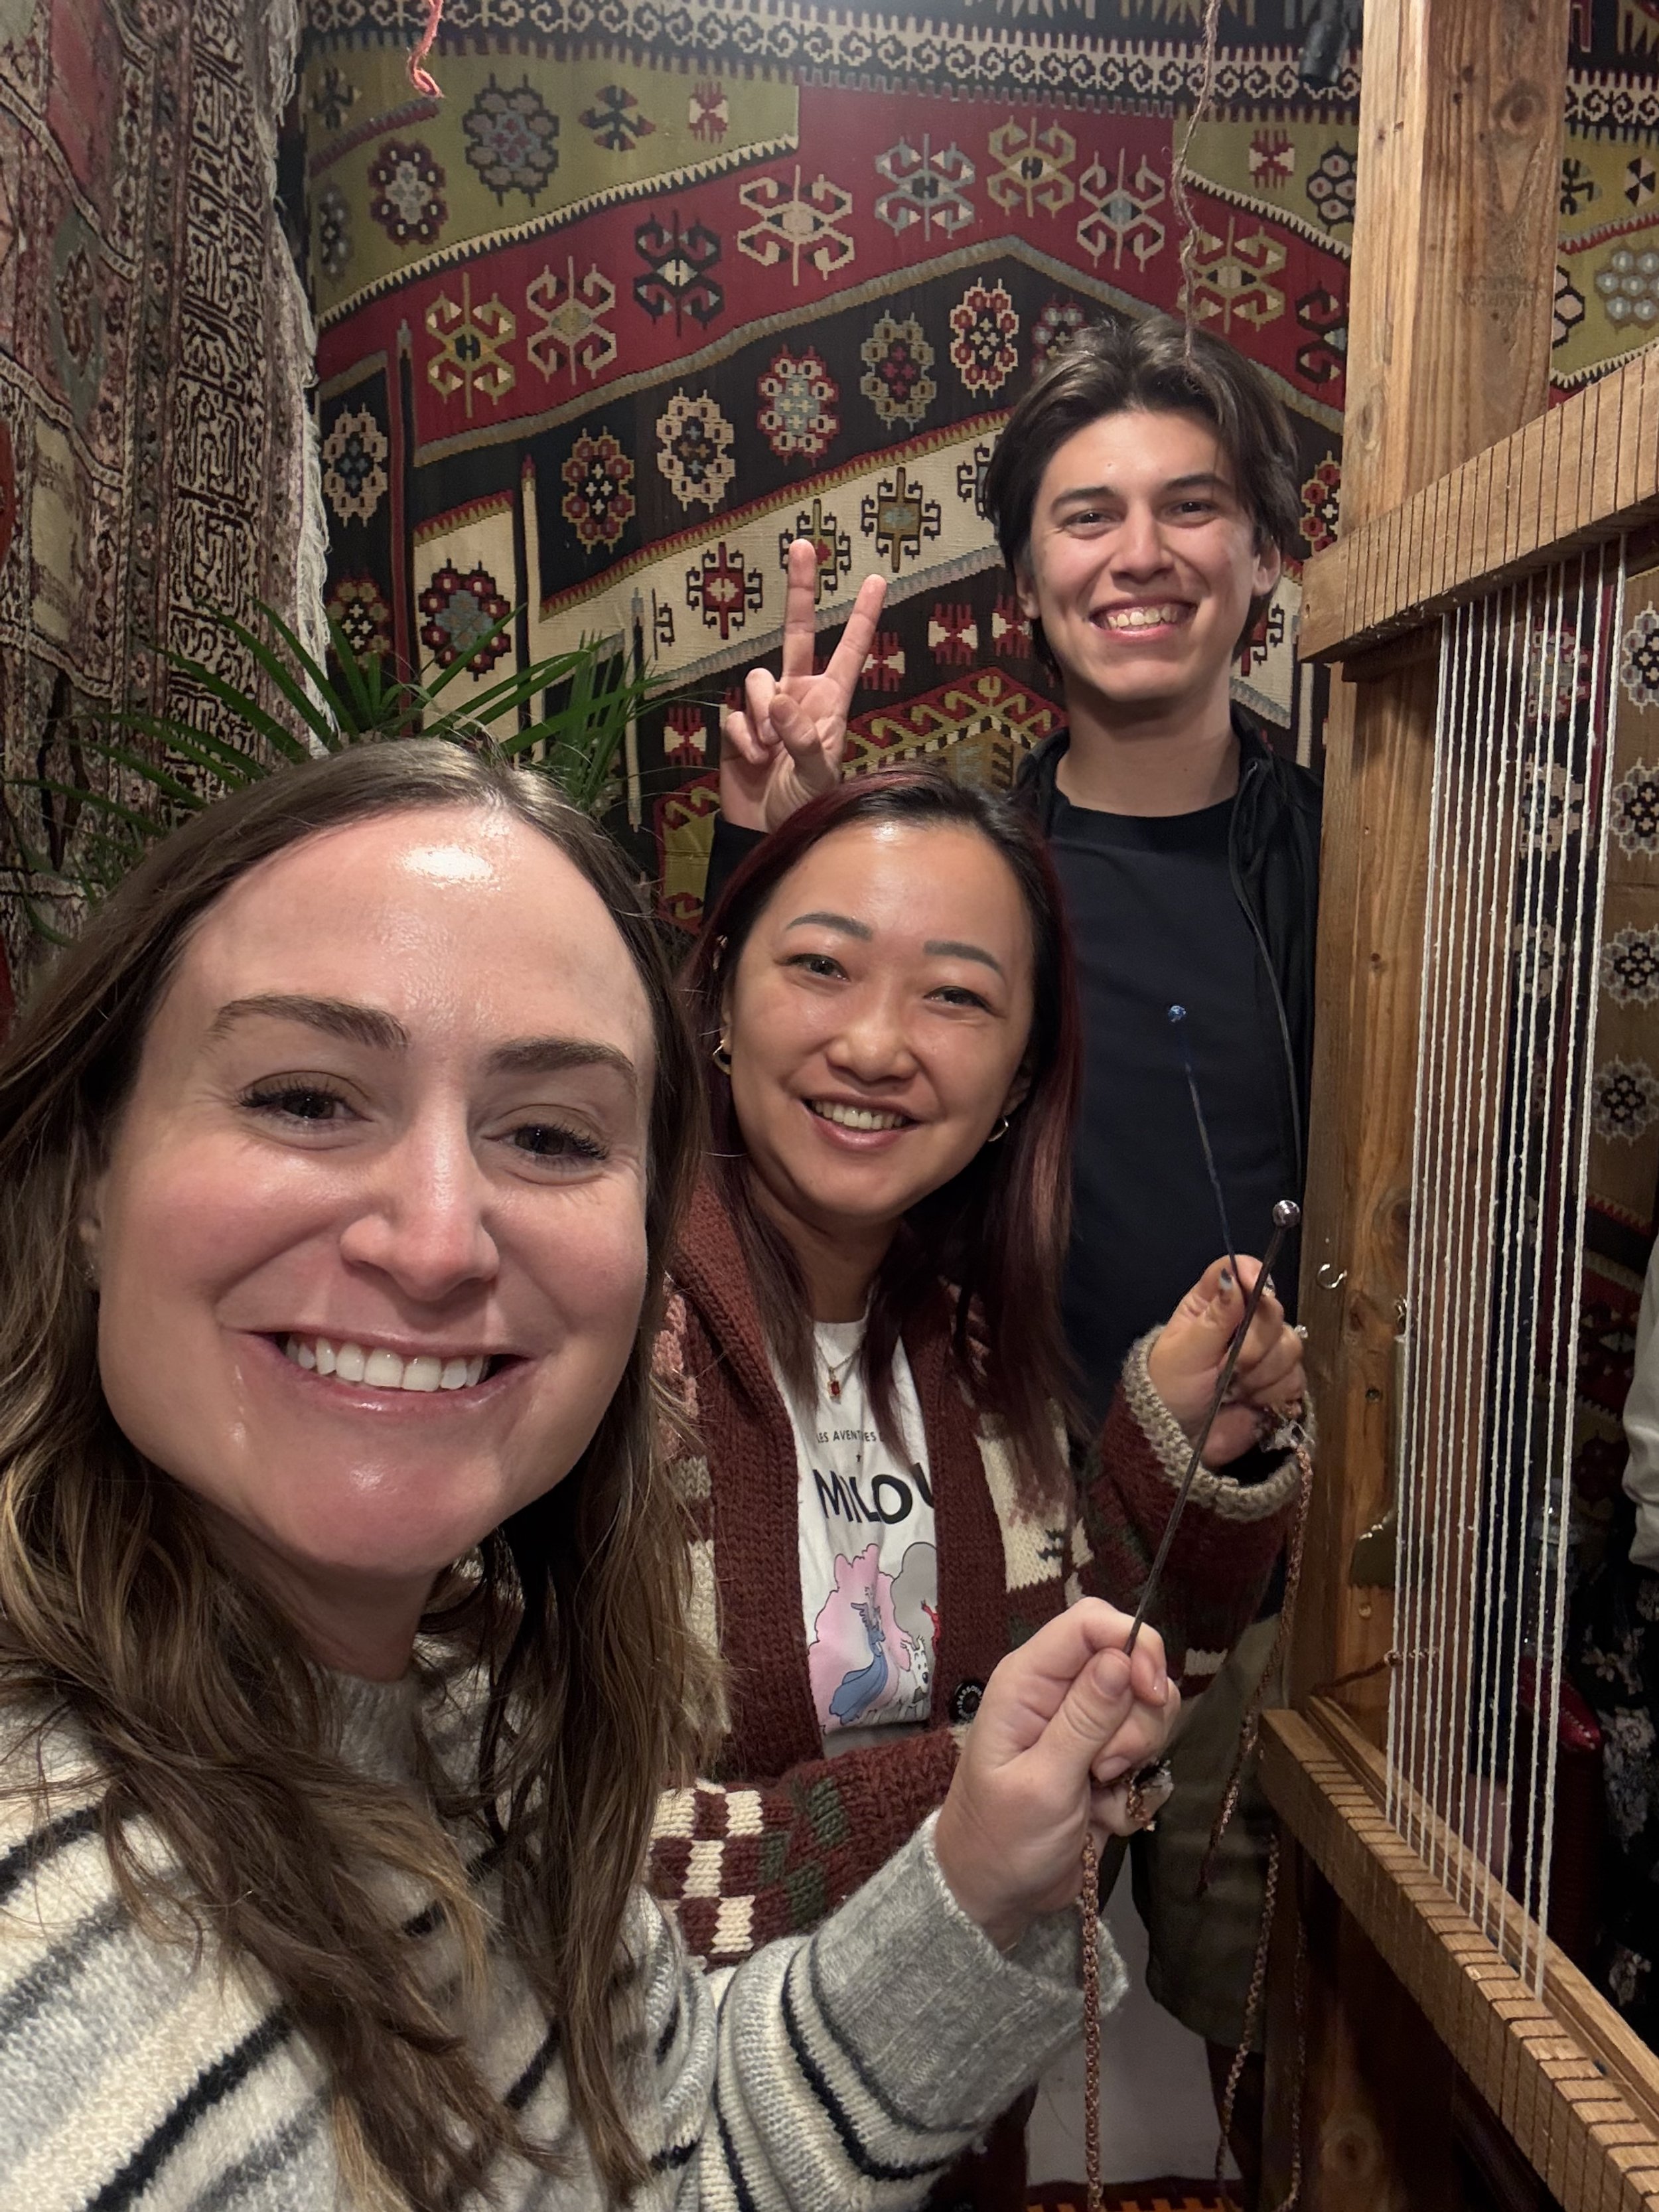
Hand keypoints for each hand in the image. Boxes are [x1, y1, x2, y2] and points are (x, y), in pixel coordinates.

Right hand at [719, 540, 886, 829]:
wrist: (767, 834)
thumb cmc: (807, 807)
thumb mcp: (817, 776)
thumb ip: (802, 738)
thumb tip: (780, 701)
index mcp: (830, 703)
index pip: (848, 652)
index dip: (861, 617)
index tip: (876, 579)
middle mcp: (799, 695)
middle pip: (796, 633)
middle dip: (800, 589)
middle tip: (803, 545)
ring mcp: (766, 708)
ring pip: (757, 681)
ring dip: (762, 715)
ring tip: (770, 752)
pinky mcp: (737, 725)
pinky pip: (734, 715)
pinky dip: (743, 739)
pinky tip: (753, 761)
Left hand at [933, 1600, 1177, 1950]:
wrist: (997, 1897)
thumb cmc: (1002, 1838)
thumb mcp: (1043, 1782)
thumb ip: (1084, 1720)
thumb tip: (1121, 1657)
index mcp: (1029, 1680)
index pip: (1090, 1622)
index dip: (1132, 1643)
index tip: (1150, 1690)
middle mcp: (1059, 1692)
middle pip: (1131, 1664)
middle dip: (1135, 1719)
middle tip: (1104, 1766)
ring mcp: (1086, 1727)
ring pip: (1146, 1710)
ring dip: (1136, 1757)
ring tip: (1099, 1789)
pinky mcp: (1107, 1761)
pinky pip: (1148, 1755)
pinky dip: (1135, 1789)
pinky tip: (1102, 1813)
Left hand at [1145, 1256, 1305, 1467]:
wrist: (1179, 1441)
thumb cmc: (1170, 1390)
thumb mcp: (1185, 1352)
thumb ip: (1216, 1317)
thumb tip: (1236, 1278)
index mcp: (1212, 1304)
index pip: (1239, 1270)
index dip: (1253, 1274)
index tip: (1257, 1292)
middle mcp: (1242, 1321)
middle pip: (1273, 1310)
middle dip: (1254, 1345)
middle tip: (1230, 1368)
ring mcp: (1265, 1352)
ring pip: (1291, 1345)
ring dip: (1262, 1374)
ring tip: (1235, 1390)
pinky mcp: (1280, 1382)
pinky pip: (1297, 1378)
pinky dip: (1274, 1393)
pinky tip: (1252, 1402)